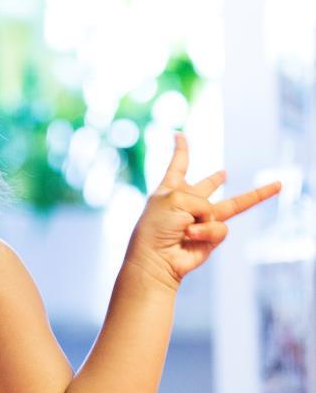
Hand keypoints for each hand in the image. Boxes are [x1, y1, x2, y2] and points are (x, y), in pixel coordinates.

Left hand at [126, 133, 280, 288]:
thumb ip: (200, 200)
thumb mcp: (176, 198)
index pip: (179, 165)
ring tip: (188, 226)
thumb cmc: (158, 224)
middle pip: (207, 186)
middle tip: (224, 173)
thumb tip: (212, 218)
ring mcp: (201, 219)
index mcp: (171, 188)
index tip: (178, 135)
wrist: (157, 257)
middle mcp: (187, 202)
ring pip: (232, 206)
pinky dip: (206, 230)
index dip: (181, 150)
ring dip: (236, 208)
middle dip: (215, 180)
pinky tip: (190, 234)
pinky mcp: (212, 236)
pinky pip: (220, 226)